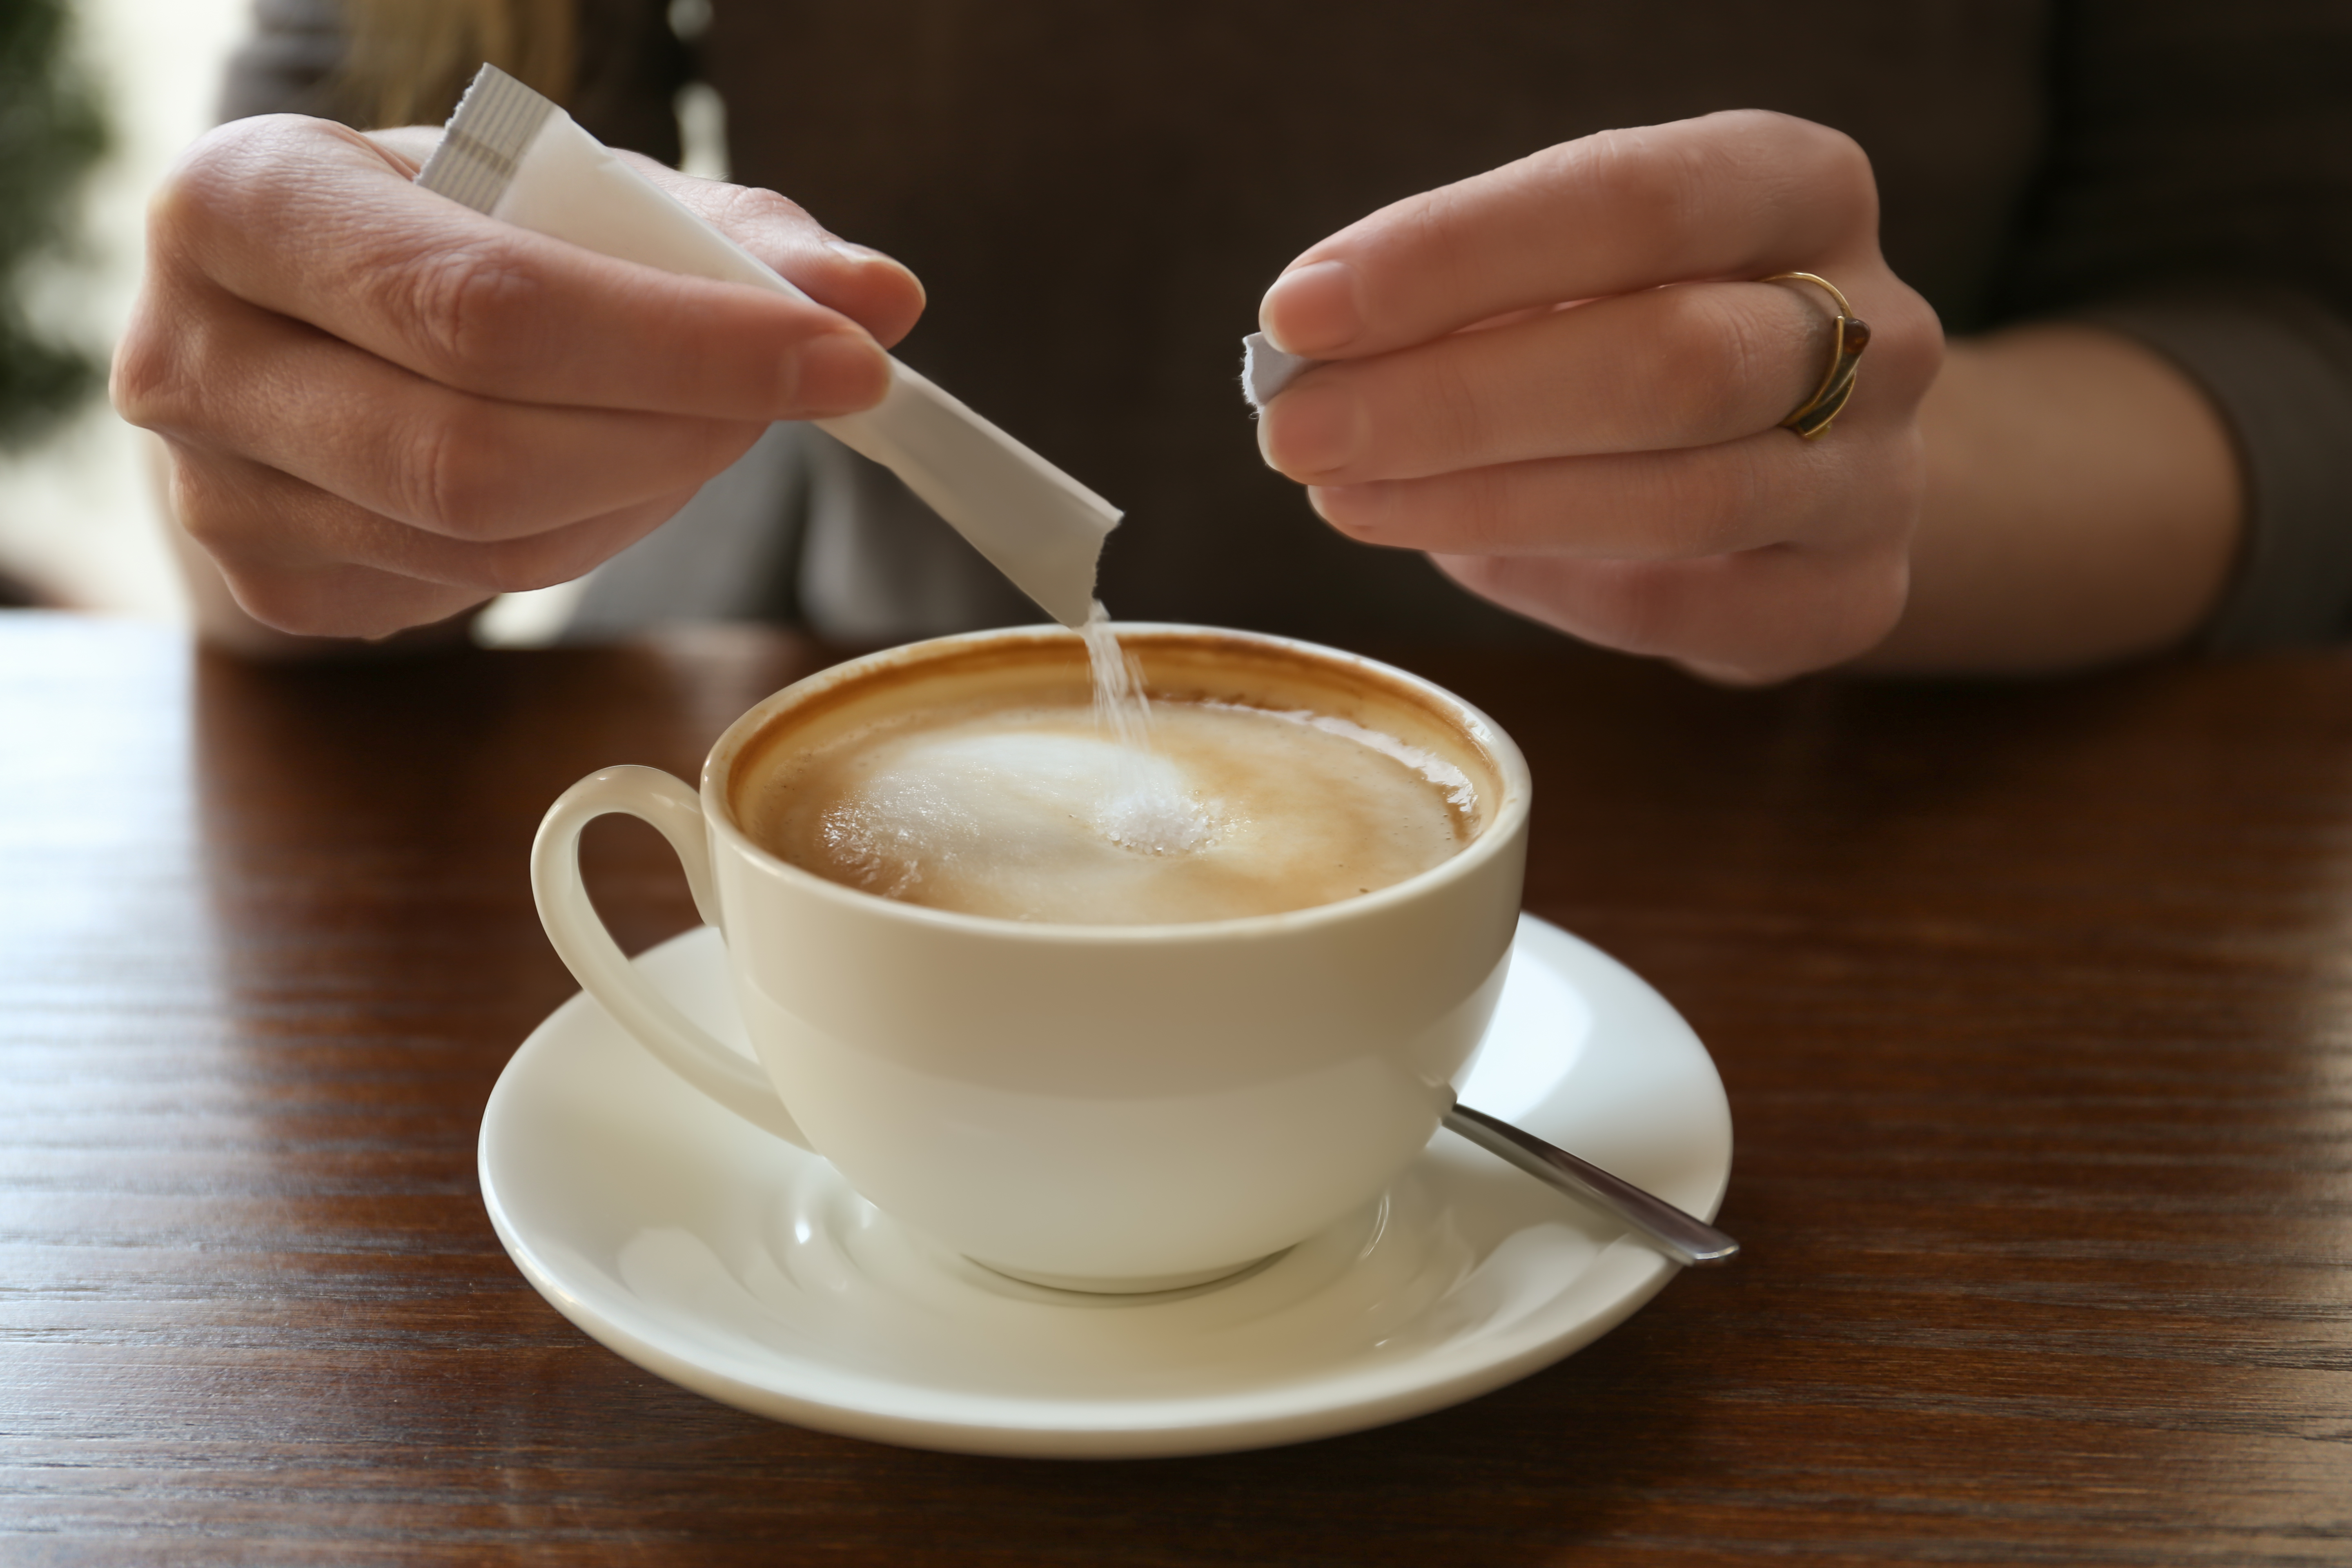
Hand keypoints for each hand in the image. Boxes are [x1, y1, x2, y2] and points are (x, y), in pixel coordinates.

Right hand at [114, 114, 923, 640]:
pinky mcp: (275, 589)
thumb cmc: (447, 229)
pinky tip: (603, 470)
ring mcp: (218, 496)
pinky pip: (472, 590)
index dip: (685, 346)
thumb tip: (882, 297)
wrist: (304, 309)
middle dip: (682, 431)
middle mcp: (193, 355)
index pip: (487, 304)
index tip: (842, 355)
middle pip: (481, 451)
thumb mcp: (565, 193)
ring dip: (647, 488)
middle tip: (807, 395)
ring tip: (702, 421)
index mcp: (244, 202)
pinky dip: (582, 536)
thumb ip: (728, 237)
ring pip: (492, 539)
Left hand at [1254, 110, 1941, 682]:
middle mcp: (1873, 326)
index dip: (1456, 257)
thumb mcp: (1576, 272)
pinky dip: (1550, 583)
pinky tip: (1453, 553)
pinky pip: (1681, 609)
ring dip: (1480, 502)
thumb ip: (1468, 296)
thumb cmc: (1652, 330)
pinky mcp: (1849, 596)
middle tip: (1296, 428)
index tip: (1303, 312)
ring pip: (1678, 498)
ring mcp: (1879, 473)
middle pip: (1667, 360)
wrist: (1814, 454)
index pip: (1631, 201)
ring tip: (1340, 494)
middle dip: (1454, 401)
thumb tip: (1313, 348)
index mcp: (1800, 188)